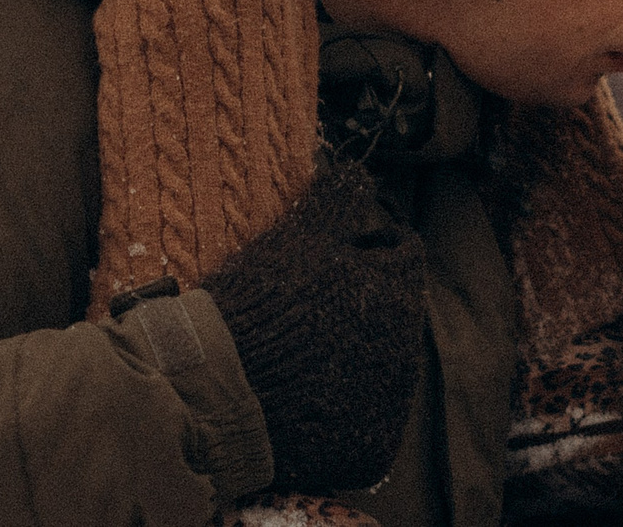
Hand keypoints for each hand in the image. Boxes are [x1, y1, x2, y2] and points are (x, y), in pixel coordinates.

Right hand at [198, 158, 423, 495]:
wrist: (217, 393)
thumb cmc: (256, 304)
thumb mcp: (296, 238)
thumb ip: (337, 199)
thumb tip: (357, 170)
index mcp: (396, 291)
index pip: (403, 253)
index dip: (366, 246)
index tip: (331, 252)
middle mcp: (406, 351)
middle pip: (396, 313)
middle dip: (364, 303)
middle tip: (310, 306)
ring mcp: (389, 407)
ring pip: (382, 366)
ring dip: (354, 355)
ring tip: (300, 354)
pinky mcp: (369, 452)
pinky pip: (364, 421)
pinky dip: (341, 408)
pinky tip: (301, 397)